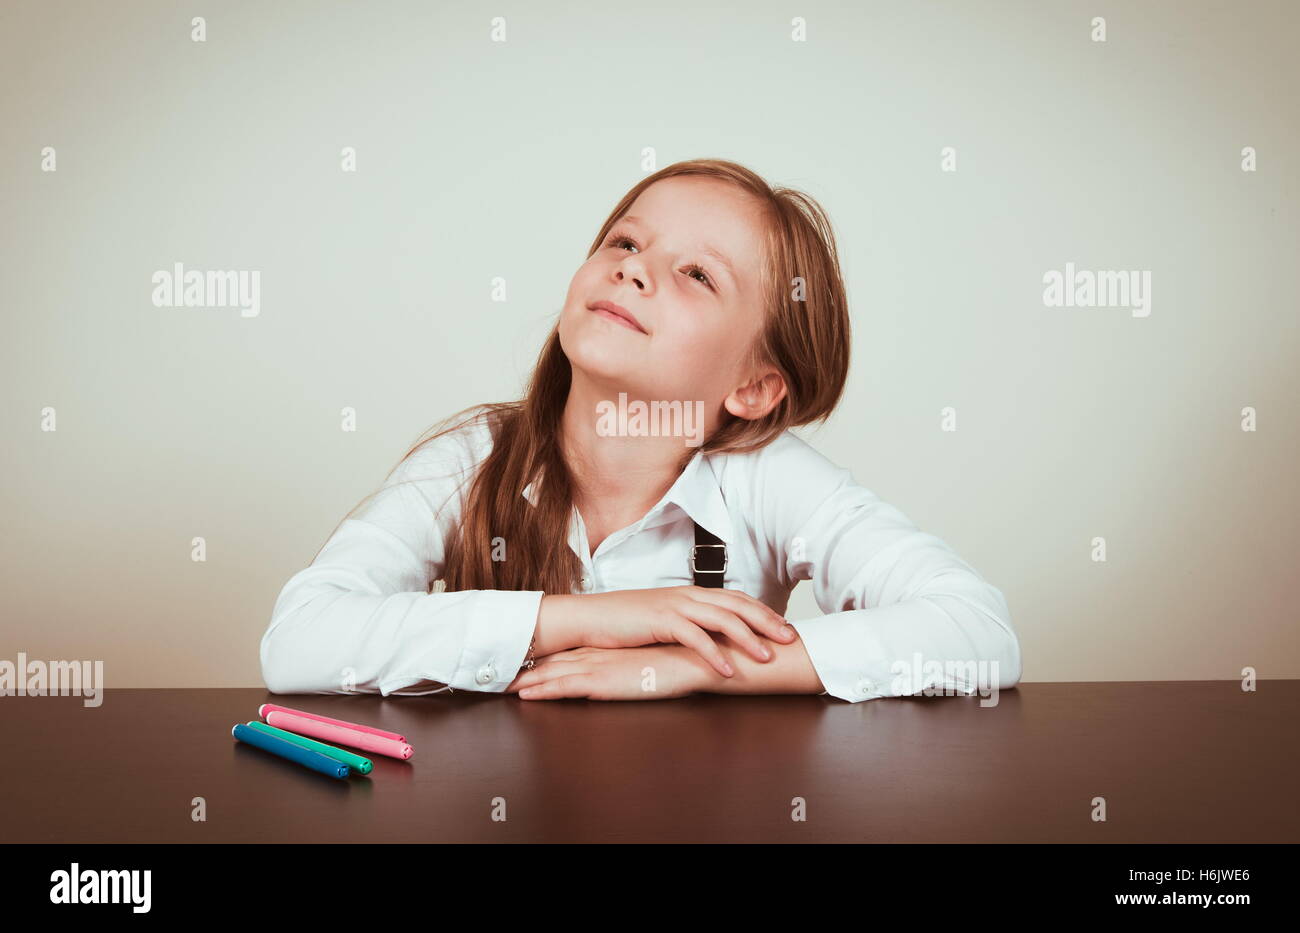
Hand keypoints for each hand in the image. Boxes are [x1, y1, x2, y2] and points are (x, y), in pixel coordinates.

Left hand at [506, 645, 707, 700]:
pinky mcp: (604, 681)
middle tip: (497, 672)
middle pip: (553, 661)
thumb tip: (624, 669)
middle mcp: (598, 653)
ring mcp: (599, 666)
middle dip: (524, 668)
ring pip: (552, 673)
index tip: (521, 661)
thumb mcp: (651, 660)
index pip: (567, 652)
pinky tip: (525, 696)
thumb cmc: (681, 660)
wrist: (698, 657)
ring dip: (525, 680)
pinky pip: (565, 686)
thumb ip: (634, 663)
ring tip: (500, 685)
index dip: (542, 658)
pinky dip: (542, 690)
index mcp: (608, 647)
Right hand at [549, 585, 796, 678]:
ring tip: (767, 657)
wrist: (588, 618)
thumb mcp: (661, 620)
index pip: (735, 599)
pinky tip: (728, 670)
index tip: (784, 627)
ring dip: (748, 638)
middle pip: (737, 605)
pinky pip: (694, 638)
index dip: (762, 612)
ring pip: (721, 619)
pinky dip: (714, 654)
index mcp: (689, 594)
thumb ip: (686, 625)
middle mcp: (686, 596)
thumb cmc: (623, 624)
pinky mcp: (659, 621)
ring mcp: (674, 606)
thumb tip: (709, 639)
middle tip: (790, 639)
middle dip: (767, 622)